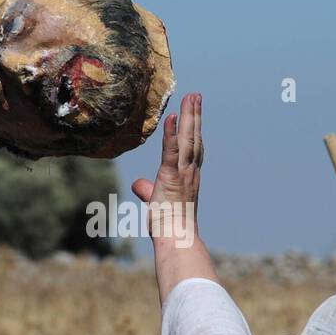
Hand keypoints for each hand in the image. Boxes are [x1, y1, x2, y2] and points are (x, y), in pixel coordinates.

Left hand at [132, 92, 202, 242]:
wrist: (177, 238)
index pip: (193, 147)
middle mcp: (190, 171)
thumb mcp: (156, 202)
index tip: (194, 112)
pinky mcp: (172, 176)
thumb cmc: (169, 225)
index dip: (194, 129)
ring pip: (188, 139)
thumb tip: (139, 185)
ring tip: (191, 97)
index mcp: (188, 176)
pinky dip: (173, 134)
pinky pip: (172, 151)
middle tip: (196, 95)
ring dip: (189, 116)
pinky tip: (172, 117)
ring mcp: (183, 173)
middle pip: (194, 137)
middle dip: (195, 115)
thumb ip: (148, 190)